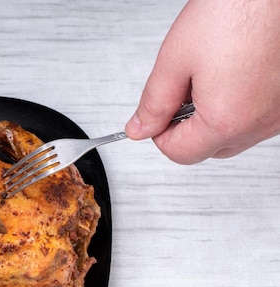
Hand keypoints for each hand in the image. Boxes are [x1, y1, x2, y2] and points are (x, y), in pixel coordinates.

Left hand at [125, 0, 279, 163]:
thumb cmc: (236, 11)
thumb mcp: (175, 60)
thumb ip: (153, 103)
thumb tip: (140, 129)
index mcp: (227, 120)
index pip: (179, 153)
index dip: (160, 133)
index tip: (158, 112)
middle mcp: (259, 125)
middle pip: (208, 148)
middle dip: (187, 126)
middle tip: (184, 88)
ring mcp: (278, 115)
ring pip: (233, 134)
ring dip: (215, 115)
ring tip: (212, 74)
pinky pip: (255, 118)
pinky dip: (239, 105)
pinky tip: (233, 75)